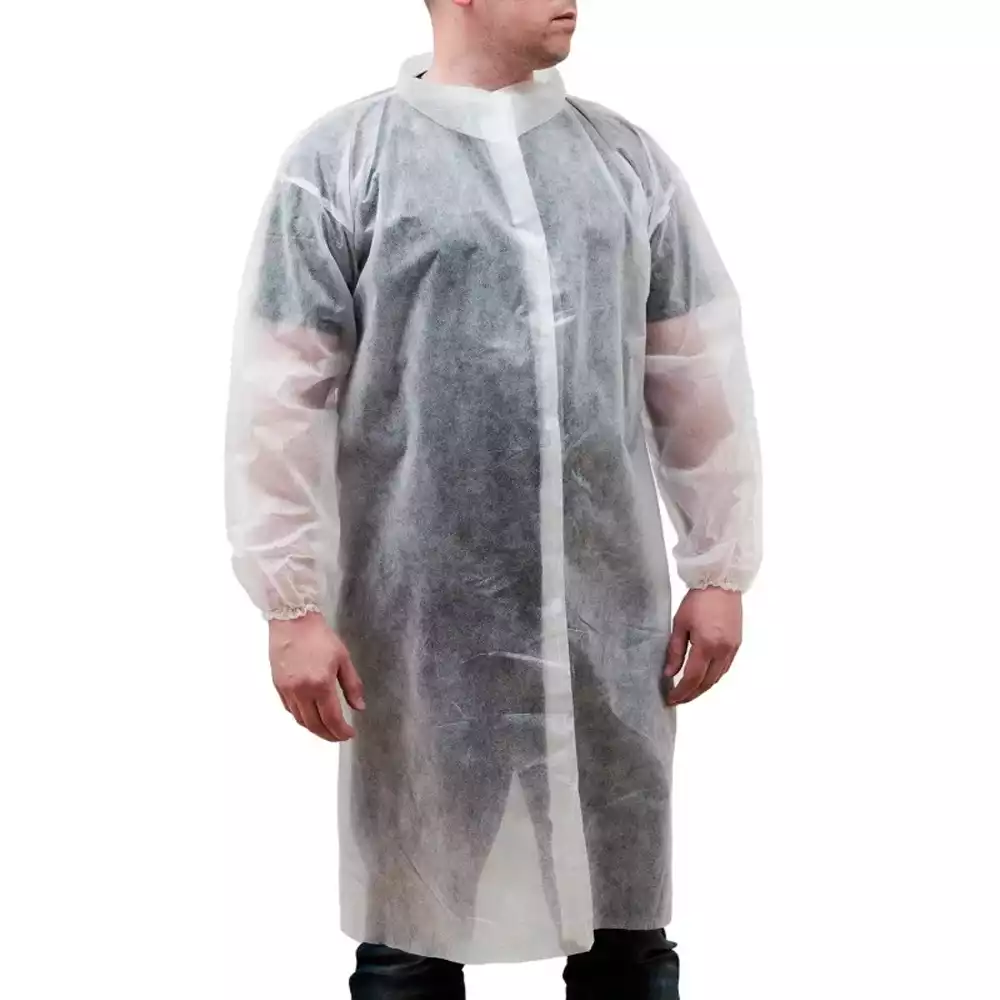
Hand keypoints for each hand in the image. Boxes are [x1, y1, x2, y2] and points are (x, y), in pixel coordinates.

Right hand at [268, 611, 364, 740]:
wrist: (293, 620)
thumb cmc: (319, 636)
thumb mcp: (343, 658)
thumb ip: (352, 685)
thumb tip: (359, 707)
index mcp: (320, 684)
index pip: (332, 719)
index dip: (341, 732)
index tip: (349, 734)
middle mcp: (302, 691)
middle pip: (314, 725)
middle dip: (328, 735)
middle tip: (339, 736)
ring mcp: (287, 690)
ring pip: (301, 720)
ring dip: (314, 728)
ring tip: (326, 728)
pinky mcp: (278, 686)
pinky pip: (290, 709)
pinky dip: (301, 717)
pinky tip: (310, 714)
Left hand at [664, 587, 741, 704]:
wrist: (721, 583)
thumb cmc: (697, 600)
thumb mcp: (679, 624)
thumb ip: (675, 651)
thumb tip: (669, 673)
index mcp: (706, 645)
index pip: (693, 678)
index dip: (681, 692)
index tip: (671, 699)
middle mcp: (722, 650)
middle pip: (707, 682)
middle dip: (692, 694)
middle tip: (678, 699)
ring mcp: (732, 648)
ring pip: (717, 677)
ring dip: (703, 687)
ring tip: (689, 691)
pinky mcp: (737, 644)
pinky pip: (725, 667)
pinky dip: (714, 676)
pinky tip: (704, 678)